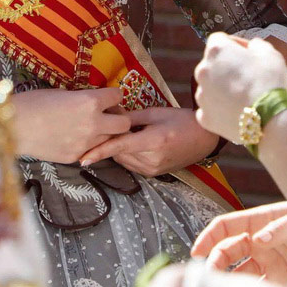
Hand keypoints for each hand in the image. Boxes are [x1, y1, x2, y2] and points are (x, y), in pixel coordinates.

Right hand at [10, 88, 130, 163]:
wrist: (15, 126)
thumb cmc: (34, 103)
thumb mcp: (63, 93)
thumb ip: (83, 99)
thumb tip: (93, 102)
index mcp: (90, 101)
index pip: (118, 96)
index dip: (113, 96)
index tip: (107, 98)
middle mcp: (94, 123)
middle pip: (124, 123)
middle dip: (118, 118)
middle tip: (108, 116)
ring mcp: (87, 143)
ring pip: (110, 140)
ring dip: (105, 134)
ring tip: (91, 129)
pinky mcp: (77, 157)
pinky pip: (92, 151)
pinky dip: (89, 145)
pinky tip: (75, 139)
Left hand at [78, 107, 218, 176]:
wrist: (204, 138)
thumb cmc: (182, 121)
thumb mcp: (156, 113)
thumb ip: (131, 117)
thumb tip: (110, 117)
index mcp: (152, 141)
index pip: (119, 147)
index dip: (99, 151)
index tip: (82, 158)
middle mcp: (151, 159)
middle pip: (118, 153)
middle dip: (110, 141)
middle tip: (110, 127)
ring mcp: (152, 169)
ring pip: (123, 160)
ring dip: (119, 149)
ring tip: (129, 133)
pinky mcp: (153, 173)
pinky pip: (131, 164)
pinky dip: (127, 154)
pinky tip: (135, 143)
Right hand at [191, 202, 286, 286]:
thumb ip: (278, 228)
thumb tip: (258, 239)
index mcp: (257, 221)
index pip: (225, 227)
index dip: (209, 237)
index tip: (198, 250)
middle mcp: (257, 241)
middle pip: (227, 251)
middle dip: (215, 263)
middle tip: (211, 277)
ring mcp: (267, 260)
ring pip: (241, 272)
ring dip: (232, 281)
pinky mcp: (280, 278)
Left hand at [194, 34, 286, 141]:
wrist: (268, 119)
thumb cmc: (269, 82)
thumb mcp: (270, 53)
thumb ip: (256, 45)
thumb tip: (251, 47)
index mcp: (216, 51)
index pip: (219, 39)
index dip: (235, 44)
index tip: (248, 53)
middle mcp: (202, 70)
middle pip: (212, 64)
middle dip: (227, 67)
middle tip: (247, 76)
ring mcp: (201, 95)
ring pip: (210, 87)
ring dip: (222, 88)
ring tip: (242, 96)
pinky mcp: (204, 117)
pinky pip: (211, 109)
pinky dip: (220, 109)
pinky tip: (236, 111)